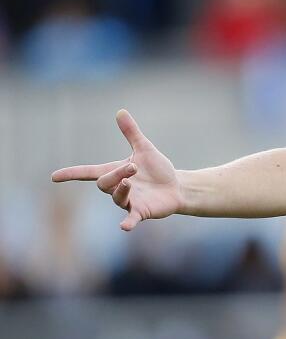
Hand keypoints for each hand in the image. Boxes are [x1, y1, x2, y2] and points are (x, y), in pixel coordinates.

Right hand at [51, 109, 182, 229]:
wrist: (177, 186)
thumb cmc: (158, 169)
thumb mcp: (144, 149)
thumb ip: (131, 133)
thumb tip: (121, 111)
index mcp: (114, 172)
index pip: (87, 172)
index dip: (71, 174)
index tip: (54, 177)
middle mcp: (117, 188)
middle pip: (104, 183)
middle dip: (116, 174)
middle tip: (133, 167)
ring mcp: (128, 201)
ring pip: (116, 197)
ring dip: (122, 189)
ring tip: (131, 180)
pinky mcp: (141, 212)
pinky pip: (130, 218)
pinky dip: (127, 222)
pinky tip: (124, 227)